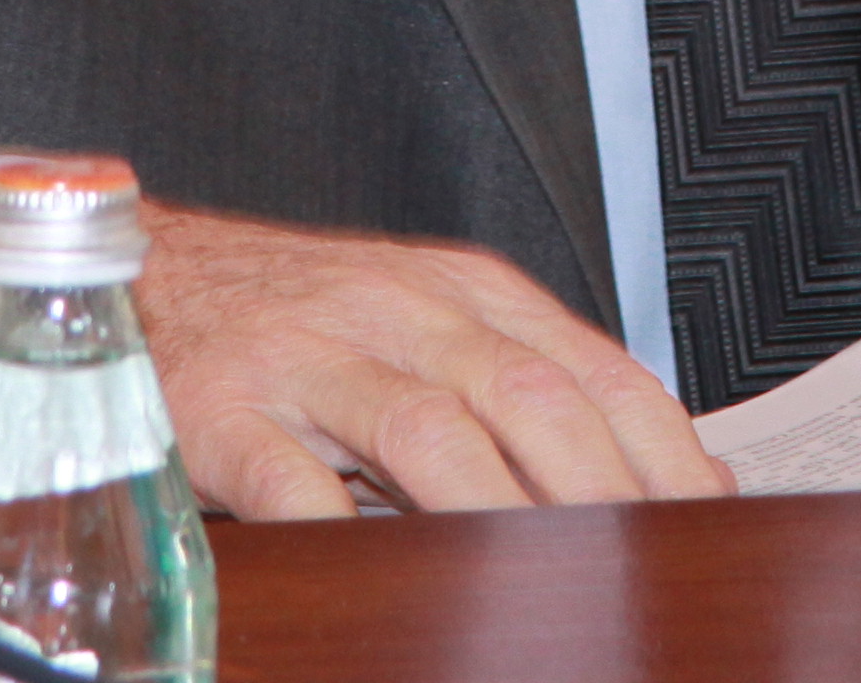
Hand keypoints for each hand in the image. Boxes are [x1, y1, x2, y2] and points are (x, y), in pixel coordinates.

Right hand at [128, 200, 736, 518]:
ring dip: (496, 515)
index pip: (595, 371)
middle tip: (636, 573)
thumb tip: (676, 475)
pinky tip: (384, 578)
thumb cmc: (311, 315)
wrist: (155, 269)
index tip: (705, 522)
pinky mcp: (225, 412)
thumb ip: (541, 384)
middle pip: (527, 400)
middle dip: (598, 493)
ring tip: (539, 590)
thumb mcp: (438, 323)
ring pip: (427, 432)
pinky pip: (291, 477)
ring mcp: (311, 358)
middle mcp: (401, 312)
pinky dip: (342, 530)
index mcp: (469, 292)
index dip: (661, 453)